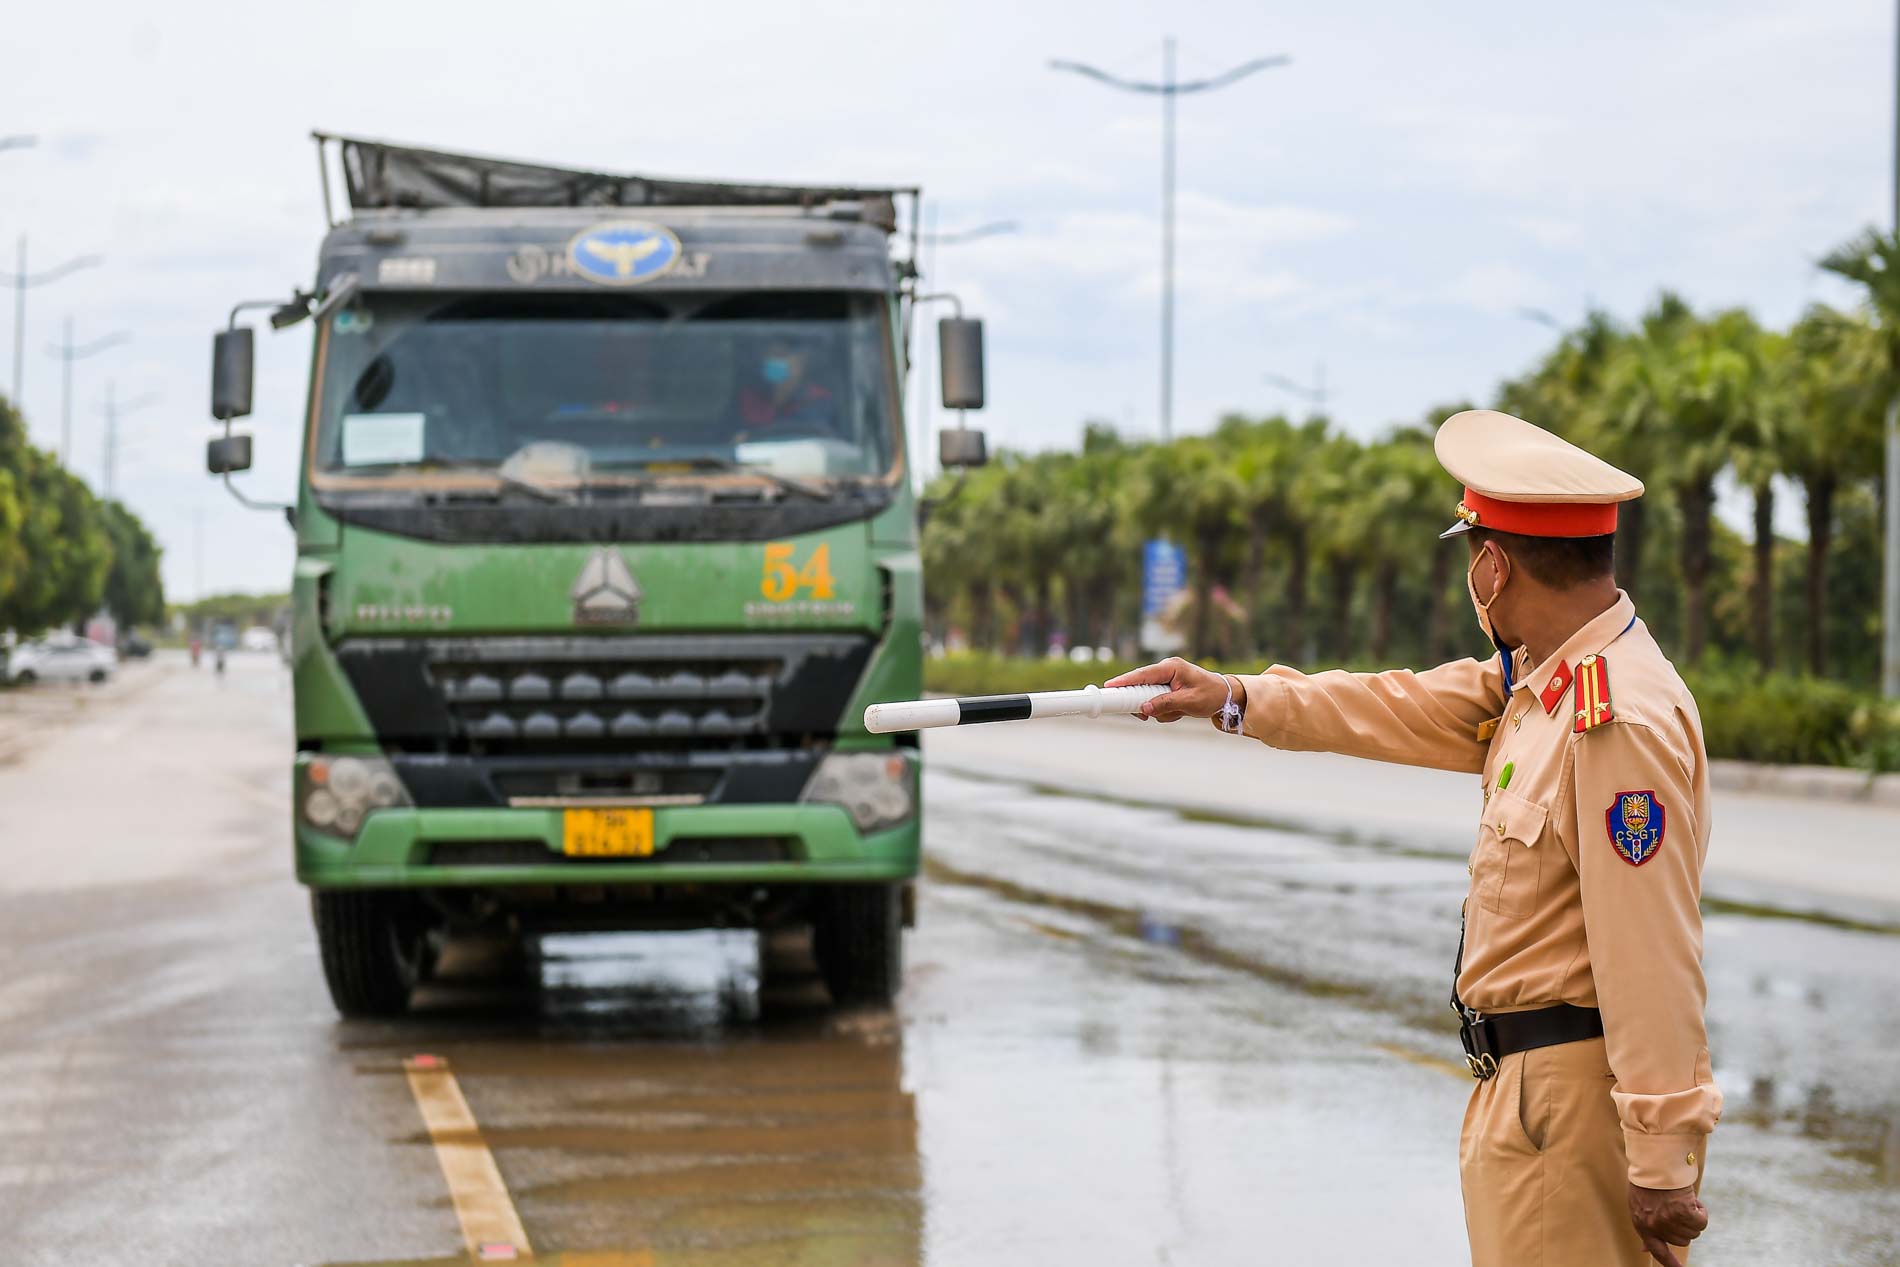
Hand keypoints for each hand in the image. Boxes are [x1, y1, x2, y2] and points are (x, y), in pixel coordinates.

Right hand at [1102, 658, 1227, 722]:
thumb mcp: (1189, 701)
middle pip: (1141, 687)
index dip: (1124, 681)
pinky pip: (1156, 703)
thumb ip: (1165, 703)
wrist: (1225, 696)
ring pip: (1148, 698)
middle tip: (1144, 715)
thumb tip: (1144, 709)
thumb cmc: (1210, 695)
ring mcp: (1165, 680)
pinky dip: (1164, 712)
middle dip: (1144, 703)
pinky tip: (1179, 712)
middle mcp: (1165, 671)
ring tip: (1178, 712)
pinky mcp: (1166, 689)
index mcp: (1170, 667)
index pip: (1142, 674)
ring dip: (1160, 710)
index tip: (1109, 687)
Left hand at [1627, 1183, 1706, 1266]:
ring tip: (1682, 1200)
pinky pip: (1701, 1221)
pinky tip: (1691, 1200)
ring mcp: (1670, 1221)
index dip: (1670, 1264)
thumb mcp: (1640, 1207)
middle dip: (1685, 1226)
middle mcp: (1656, 1226)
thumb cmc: (1647, 1183)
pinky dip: (1701, 1212)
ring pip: (1694, 1231)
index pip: (1657, 1252)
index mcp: (1642, 1226)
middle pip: (1683, 1241)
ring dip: (1693, 1217)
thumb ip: (1646, 1228)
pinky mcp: (1684, 1213)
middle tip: (1679, 1208)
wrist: (1653, 1164)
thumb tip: (1644, 1249)